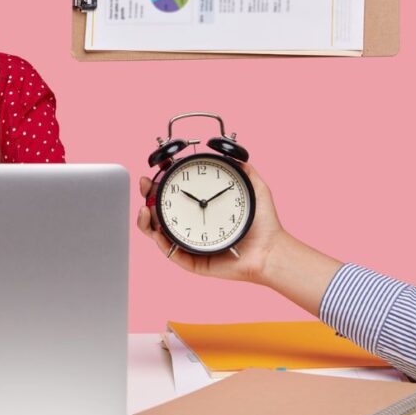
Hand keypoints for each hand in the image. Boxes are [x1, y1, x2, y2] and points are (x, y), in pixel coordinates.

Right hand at [137, 163, 285, 283]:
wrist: (271, 250)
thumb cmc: (264, 224)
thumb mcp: (255, 188)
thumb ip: (244, 170)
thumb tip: (232, 154)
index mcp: (202, 208)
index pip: (175, 193)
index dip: (162, 181)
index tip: (158, 168)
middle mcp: (191, 224)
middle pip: (159, 210)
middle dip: (147, 196)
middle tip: (146, 185)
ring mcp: (189, 242)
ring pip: (157, 232)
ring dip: (145, 220)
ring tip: (145, 209)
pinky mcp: (191, 260)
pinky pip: (170, 252)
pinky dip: (160, 242)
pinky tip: (157, 231)